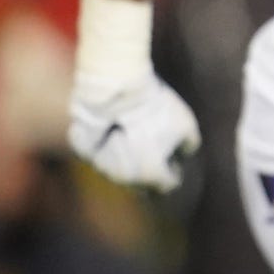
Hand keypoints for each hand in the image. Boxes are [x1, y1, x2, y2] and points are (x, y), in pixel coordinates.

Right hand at [69, 68, 198, 190]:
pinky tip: (115, 133)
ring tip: (134, 138)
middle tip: (155, 149)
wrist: (116, 89)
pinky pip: (101, 157)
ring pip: (119, 172)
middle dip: (150, 171)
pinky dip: (109, 150)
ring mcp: (102, 167)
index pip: (168, 185)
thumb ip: (188, 146)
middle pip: (142, 184)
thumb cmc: (155, 108)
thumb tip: (184, 153)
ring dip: (128, 162)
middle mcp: (125, 179)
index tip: (174, 159)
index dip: (173, 172)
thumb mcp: (186, 124)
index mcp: (152, 175)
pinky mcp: (85, 153)